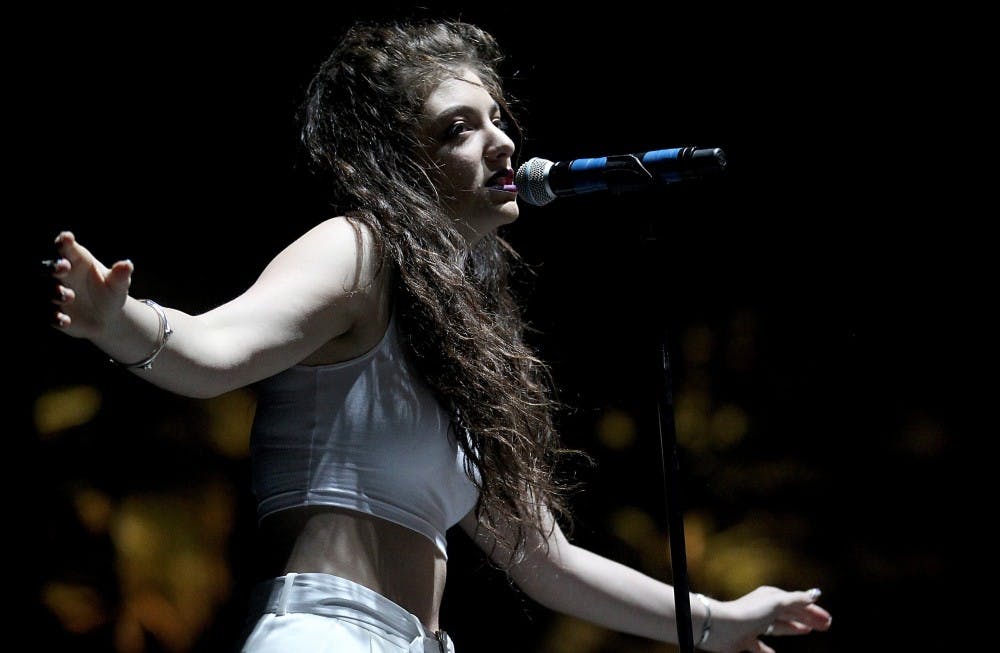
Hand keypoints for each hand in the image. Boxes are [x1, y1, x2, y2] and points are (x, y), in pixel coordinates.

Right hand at [46, 231, 133, 338]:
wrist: (107, 318)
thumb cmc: (111, 293)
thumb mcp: (118, 285)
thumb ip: (120, 275)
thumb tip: (127, 264)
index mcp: (77, 261)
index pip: (67, 249)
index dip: (65, 242)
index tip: (67, 238)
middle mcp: (62, 276)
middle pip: (48, 266)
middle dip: (52, 266)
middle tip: (64, 267)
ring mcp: (55, 293)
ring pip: (45, 289)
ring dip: (54, 291)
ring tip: (70, 296)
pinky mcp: (54, 312)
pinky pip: (47, 313)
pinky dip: (54, 316)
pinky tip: (65, 321)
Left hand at [708, 586, 830, 652]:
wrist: (721, 627)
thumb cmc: (749, 612)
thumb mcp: (777, 602)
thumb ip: (796, 599)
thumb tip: (815, 594)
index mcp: (771, 597)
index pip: (798, 604)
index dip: (813, 611)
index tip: (829, 620)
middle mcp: (763, 609)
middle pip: (790, 614)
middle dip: (808, 619)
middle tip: (825, 626)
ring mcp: (755, 624)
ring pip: (779, 627)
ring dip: (793, 628)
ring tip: (807, 631)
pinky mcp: (746, 640)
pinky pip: (761, 646)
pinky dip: (769, 651)